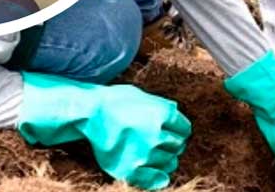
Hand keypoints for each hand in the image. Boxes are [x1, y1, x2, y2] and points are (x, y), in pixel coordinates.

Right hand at [17, 72, 190, 190]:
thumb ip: (163, 106)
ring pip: (170, 162)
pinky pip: (156, 180)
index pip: (185, 129)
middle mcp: (156, 134)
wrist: (89, 113)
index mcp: (162, 113)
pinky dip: (159, 178)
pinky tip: (159, 175)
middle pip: (179, 146)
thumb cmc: (115, 101)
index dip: (179, 131)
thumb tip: (177, 113)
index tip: (172, 132)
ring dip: (165, 159)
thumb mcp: (143, 96)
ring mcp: (144, 153)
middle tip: (160, 142)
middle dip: (173, 144)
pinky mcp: (130, 169)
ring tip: (153, 153)